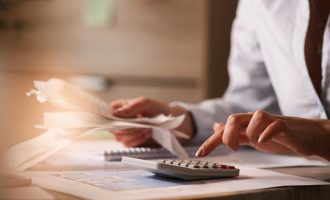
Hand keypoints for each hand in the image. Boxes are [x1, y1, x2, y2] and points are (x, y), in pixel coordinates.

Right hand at [110, 96, 194, 146]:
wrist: (171, 123)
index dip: (110, 117)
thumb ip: (132, 106)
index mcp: (121, 107)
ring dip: (133, 134)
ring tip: (146, 128)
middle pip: (112, 127)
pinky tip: (146, 134)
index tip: (119, 119)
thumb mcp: (146, 103)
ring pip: (119, 137)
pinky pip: (127, 144)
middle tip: (140, 124)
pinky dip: (137, 140)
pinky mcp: (130, 141)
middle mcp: (120, 120)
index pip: (107, 112)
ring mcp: (125, 132)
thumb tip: (116, 113)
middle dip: (127, 127)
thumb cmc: (158, 110)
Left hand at [196, 110, 329, 160]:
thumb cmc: (275, 135)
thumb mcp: (250, 136)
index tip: (200, 154)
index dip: (210, 141)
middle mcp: (254, 119)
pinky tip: (263, 140)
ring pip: (254, 118)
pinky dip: (267, 132)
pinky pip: (274, 124)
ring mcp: (270, 121)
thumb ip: (233, 132)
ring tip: (256, 142)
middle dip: (228, 135)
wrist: (303, 135)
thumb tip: (215, 127)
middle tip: (234, 148)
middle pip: (234, 119)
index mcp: (245, 123)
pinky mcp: (284, 125)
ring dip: (250, 133)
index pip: (223, 130)